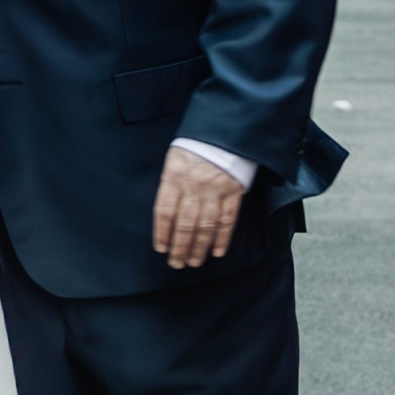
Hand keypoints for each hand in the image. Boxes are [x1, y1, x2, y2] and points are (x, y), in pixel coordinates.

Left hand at [152, 143, 245, 270]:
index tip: (161, 249)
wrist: (224, 131)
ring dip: (199, 248)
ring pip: (205, 226)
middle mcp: (194, 186)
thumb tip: (166, 216)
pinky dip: (222, 238)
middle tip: (177, 263)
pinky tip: (217, 252)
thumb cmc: (195, 146)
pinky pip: (227, 220)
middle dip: (180, 247)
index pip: (165, 211)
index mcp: (175, 176)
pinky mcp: (233, 192)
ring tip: (194, 262)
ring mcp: (215, 191)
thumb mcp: (174, 159)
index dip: (162, 233)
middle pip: (185, 224)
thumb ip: (170, 185)